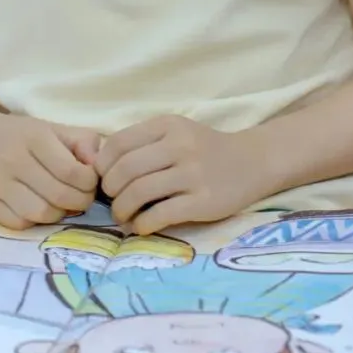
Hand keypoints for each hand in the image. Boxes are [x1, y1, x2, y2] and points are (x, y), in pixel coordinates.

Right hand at [0, 110, 100, 230]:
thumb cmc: (21, 135)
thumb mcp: (53, 128)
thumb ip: (82, 142)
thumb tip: (98, 165)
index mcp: (34, 137)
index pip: (71, 171)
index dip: (89, 183)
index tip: (90, 182)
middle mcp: (12, 159)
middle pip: (59, 195)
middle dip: (79, 202)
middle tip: (81, 198)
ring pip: (40, 213)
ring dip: (58, 214)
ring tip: (60, 204)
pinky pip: (18, 223)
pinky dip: (34, 220)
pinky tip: (36, 207)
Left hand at [97, 116, 268, 233]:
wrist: (252, 162)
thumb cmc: (205, 149)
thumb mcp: (176, 133)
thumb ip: (143, 144)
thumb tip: (99, 168)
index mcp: (168, 126)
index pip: (117, 144)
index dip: (102, 166)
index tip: (104, 179)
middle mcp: (179, 146)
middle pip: (125, 170)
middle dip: (109, 191)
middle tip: (112, 201)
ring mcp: (192, 173)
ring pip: (138, 193)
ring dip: (122, 210)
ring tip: (124, 216)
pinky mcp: (203, 201)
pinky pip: (160, 215)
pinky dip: (142, 224)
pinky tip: (142, 226)